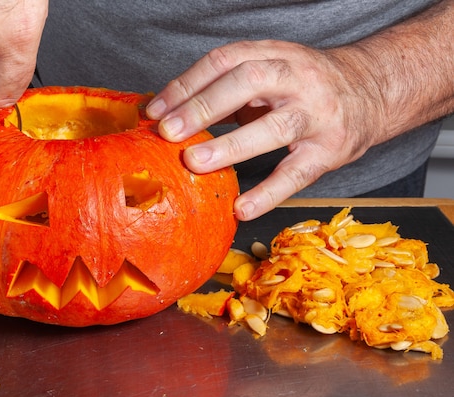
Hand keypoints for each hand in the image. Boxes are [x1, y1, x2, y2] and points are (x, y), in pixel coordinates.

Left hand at [146, 40, 383, 220]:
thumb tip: (170, 115)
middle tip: (169, 132)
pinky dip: (269, 193)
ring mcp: (317, 114)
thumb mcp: (270, 72)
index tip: (155, 111)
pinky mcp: (331, 150)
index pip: (224, 61)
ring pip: (275, 127)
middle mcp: (298, 78)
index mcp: (275, 55)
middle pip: (248, 81)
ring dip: (231, 145)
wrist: (372, 91)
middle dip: (204, 106)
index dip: (186, 84)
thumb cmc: (304, 86)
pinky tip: (241, 208)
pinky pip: (298, 173)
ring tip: (195, 163)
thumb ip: (227, 88)